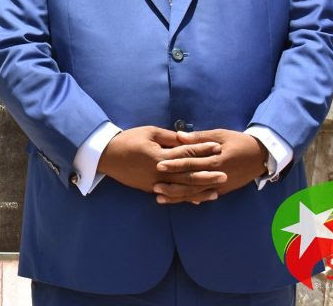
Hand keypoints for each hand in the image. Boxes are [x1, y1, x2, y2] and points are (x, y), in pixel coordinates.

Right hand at [98, 126, 224, 199]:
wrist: (107, 156)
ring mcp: (155, 183)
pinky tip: (198, 199)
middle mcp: (159, 172)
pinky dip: (186, 197)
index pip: (186, 153)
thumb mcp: (149, 133)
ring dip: (200, 190)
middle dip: (207, 174)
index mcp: (160, 156)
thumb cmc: (128, 140)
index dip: (202, 149)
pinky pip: (172, 195)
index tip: (217, 147)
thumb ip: (169, 137)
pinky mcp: (151, 189)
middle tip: (225, 173)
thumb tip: (187, 138)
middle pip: (188, 174)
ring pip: (182, 189)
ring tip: (217, 190)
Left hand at [153, 129, 267, 203]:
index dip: (175, 164)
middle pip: (191, 182)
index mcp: (216, 160)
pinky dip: (190, 199)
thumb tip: (179, 136)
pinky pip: (203, 196)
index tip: (159, 165)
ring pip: (195, 193)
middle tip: (154, 186)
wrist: (261, 156)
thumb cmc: (239, 142)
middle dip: (172, 185)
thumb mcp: (221, 135)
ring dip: (177, 196)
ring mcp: (220, 185)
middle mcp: (217, 175)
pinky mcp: (222, 190)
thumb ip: (199, 137)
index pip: (191, 162)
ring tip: (159, 197)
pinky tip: (177, 201)